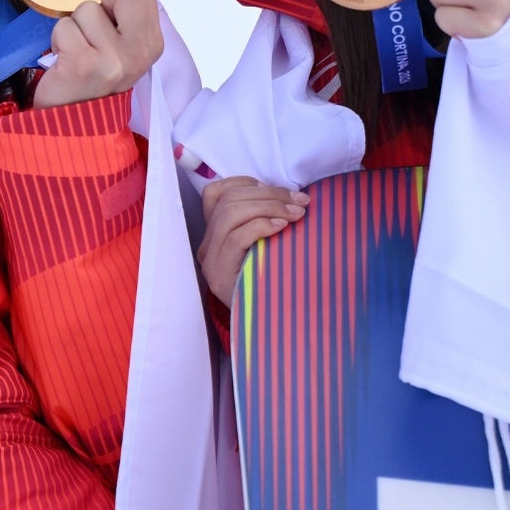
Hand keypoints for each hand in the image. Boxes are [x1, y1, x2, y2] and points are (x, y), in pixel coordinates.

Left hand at [33, 0, 163, 108]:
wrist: (72, 125)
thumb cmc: (91, 78)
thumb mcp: (119, 47)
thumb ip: (123, 16)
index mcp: (152, 44)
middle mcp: (139, 52)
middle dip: (99, 0)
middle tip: (91, 24)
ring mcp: (114, 59)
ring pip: (86, 10)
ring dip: (73, 26)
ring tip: (76, 51)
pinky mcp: (85, 64)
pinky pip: (65, 27)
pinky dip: (58, 40)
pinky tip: (64, 61)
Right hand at [198, 177, 309, 306]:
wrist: (269, 327)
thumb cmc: (272, 283)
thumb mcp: (265, 246)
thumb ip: (263, 222)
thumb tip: (288, 196)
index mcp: (214, 234)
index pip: (215, 193)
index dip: (245, 182)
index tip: (277, 190)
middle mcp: (207, 246)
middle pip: (229, 201)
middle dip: (270, 194)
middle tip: (302, 202)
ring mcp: (211, 262)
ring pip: (231, 213)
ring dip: (270, 206)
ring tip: (297, 214)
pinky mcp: (219, 276)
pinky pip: (237, 237)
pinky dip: (262, 225)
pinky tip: (282, 227)